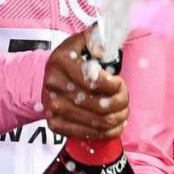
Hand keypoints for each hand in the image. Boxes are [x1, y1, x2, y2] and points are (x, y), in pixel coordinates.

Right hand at [40, 25, 129, 140]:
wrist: (49, 78)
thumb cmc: (71, 60)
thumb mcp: (81, 42)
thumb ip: (95, 38)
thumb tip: (102, 50)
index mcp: (60, 61)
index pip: (96, 81)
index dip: (115, 86)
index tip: (119, 83)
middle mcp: (53, 86)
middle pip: (100, 106)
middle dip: (121, 102)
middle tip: (125, 97)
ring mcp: (53, 107)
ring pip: (99, 122)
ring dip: (118, 118)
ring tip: (123, 110)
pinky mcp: (55, 124)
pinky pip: (89, 134)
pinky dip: (109, 132)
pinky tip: (115, 123)